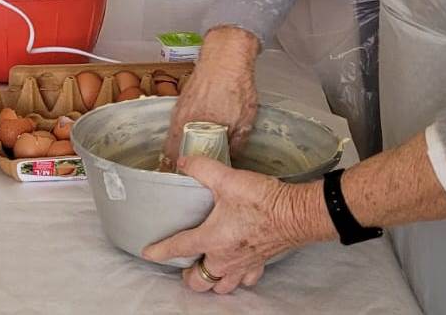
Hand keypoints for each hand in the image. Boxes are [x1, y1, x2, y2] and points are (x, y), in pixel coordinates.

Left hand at [142, 156, 321, 292]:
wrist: (297, 214)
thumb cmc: (263, 201)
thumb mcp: (228, 178)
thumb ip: (202, 168)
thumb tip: (183, 160)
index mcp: (211, 239)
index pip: (178, 248)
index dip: (159, 251)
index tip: (148, 253)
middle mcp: (224, 258)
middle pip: (199, 280)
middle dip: (189, 276)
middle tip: (185, 265)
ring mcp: (243, 264)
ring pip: (222, 285)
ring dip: (212, 281)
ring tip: (208, 270)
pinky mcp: (260, 263)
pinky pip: (246, 279)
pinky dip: (239, 278)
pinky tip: (238, 267)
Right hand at [163, 27, 258, 163]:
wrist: (226, 56)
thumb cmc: (235, 86)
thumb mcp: (244, 120)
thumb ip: (236, 143)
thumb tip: (231, 159)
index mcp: (195, 129)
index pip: (179, 159)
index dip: (181, 172)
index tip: (185, 181)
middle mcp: (182, 121)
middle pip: (172, 151)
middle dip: (176, 164)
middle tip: (185, 175)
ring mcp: (179, 110)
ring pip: (173, 138)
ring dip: (178, 149)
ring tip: (187, 160)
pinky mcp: (182, 101)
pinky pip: (177, 125)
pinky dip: (181, 135)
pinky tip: (192, 138)